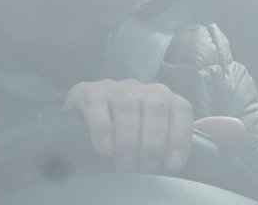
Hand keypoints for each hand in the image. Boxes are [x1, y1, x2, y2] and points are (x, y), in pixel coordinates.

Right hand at [63, 79, 193, 173]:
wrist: (77, 120)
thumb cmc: (117, 135)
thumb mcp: (143, 137)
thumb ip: (163, 142)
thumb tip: (176, 162)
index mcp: (160, 96)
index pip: (180, 108)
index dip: (179, 136)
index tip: (172, 165)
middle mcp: (140, 88)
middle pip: (156, 107)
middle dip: (152, 144)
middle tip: (142, 171)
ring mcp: (114, 87)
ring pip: (129, 105)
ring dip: (129, 140)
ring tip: (124, 166)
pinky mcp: (88, 92)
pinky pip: (98, 105)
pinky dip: (103, 129)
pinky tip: (105, 149)